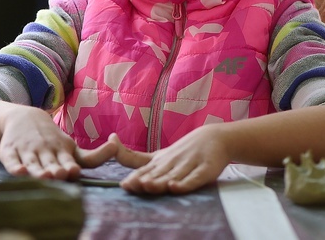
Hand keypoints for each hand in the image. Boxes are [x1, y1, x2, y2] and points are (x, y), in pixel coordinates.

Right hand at [0, 105, 115, 179]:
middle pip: (50, 163)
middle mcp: (44, 150)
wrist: (24, 118)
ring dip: (37, 169)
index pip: (68, 159)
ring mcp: (26, 150)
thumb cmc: (53, 140)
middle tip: (59, 175)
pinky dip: (14, 166)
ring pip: (32, 163)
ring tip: (43, 176)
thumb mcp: (72, 147)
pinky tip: (18, 171)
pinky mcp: (9, 152)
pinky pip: (10, 160)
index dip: (70, 166)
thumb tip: (116, 146)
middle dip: (54, 169)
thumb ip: (93, 157)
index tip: (73, 170)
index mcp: (61, 149)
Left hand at [108, 126, 231, 194]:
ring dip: (161, 181)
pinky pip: (195, 178)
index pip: (145, 170)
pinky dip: (186, 183)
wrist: (215, 138)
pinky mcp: (205, 170)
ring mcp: (189, 165)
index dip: (135, 178)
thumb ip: (132, 156)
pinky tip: (176, 187)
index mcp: (160, 160)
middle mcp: (173, 162)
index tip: (125, 185)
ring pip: (173, 175)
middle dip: (145, 180)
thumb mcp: (156, 155)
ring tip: (149, 186)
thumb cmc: (182, 151)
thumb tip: (109, 140)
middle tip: (132, 185)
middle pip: (157, 174)